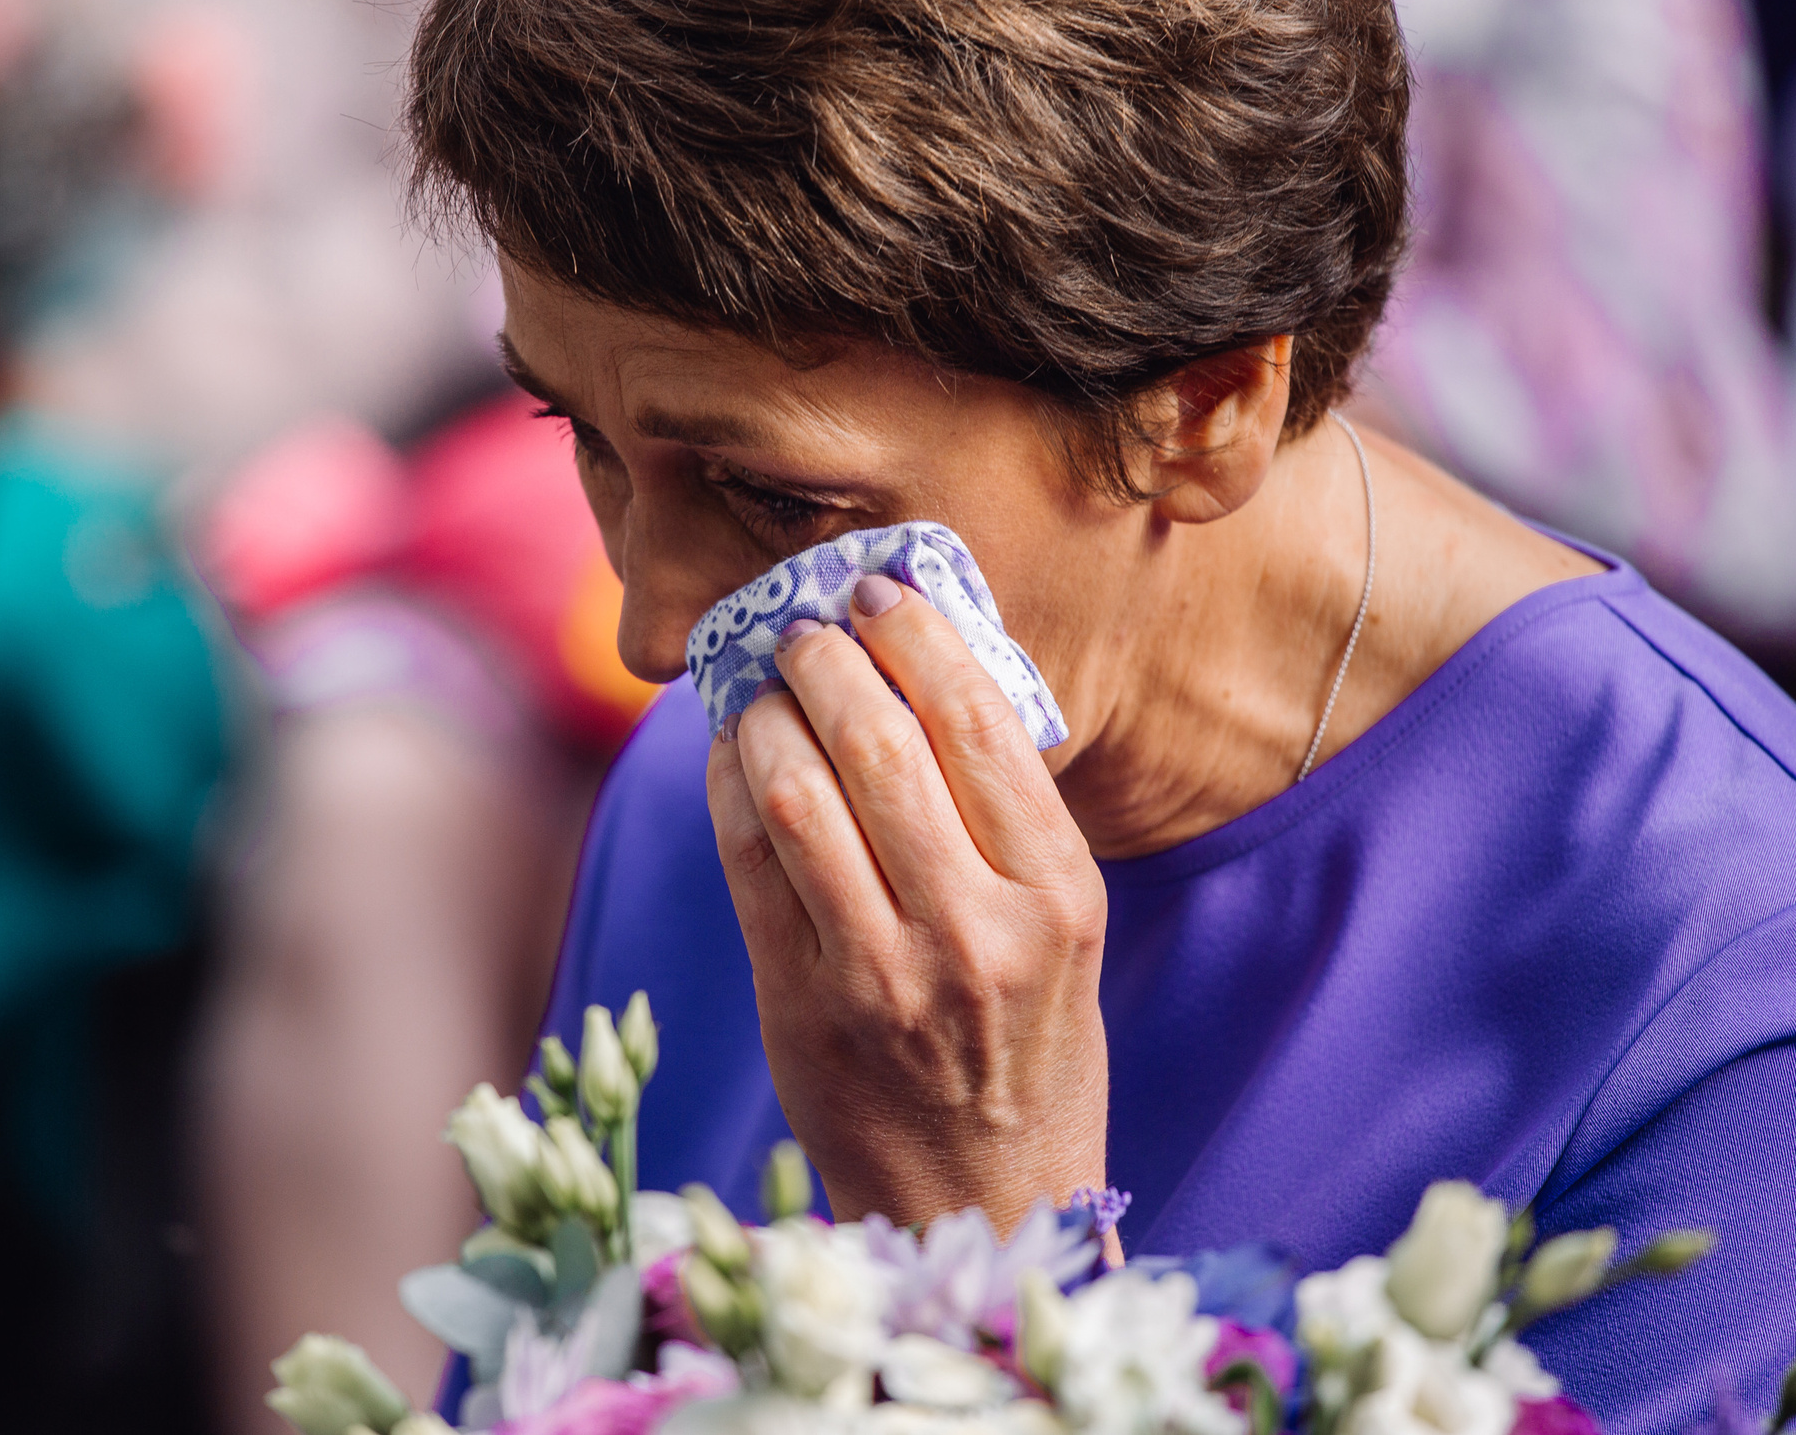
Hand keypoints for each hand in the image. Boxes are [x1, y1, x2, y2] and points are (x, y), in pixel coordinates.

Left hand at [704, 572, 1107, 1231]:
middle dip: (827, 659)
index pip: (979, 724)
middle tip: (803, 625)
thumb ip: (1007, 821)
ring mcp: (881, 975)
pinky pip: (747, 862)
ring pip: (798, 793)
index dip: (915, 636)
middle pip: (880, 743)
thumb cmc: (1028, 1050)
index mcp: (1059, 898)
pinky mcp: (801, 1007)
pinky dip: (731, 786)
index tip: (880, 592)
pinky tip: (734, 754)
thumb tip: (923, 672)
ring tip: (762, 683)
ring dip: (766, 713)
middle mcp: (977, 933)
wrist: (980, 1203)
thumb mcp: (1064, 934)